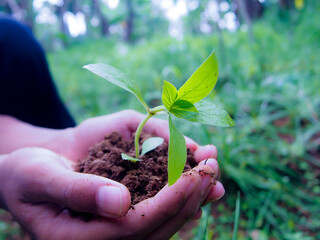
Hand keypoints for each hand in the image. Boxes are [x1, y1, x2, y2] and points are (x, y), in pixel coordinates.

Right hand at [0, 146, 223, 239]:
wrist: (28, 172)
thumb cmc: (28, 173)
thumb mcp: (41, 177)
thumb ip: (76, 192)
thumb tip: (120, 203)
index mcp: (81, 238)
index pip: (137, 226)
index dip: (170, 201)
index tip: (195, 175)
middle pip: (159, 225)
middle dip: (190, 195)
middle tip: (213, 166)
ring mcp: (116, 231)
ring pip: (165, 221)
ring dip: (193, 194)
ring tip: (213, 168)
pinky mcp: (123, 216)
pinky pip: (159, 211)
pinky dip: (181, 194)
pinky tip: (198, 178)